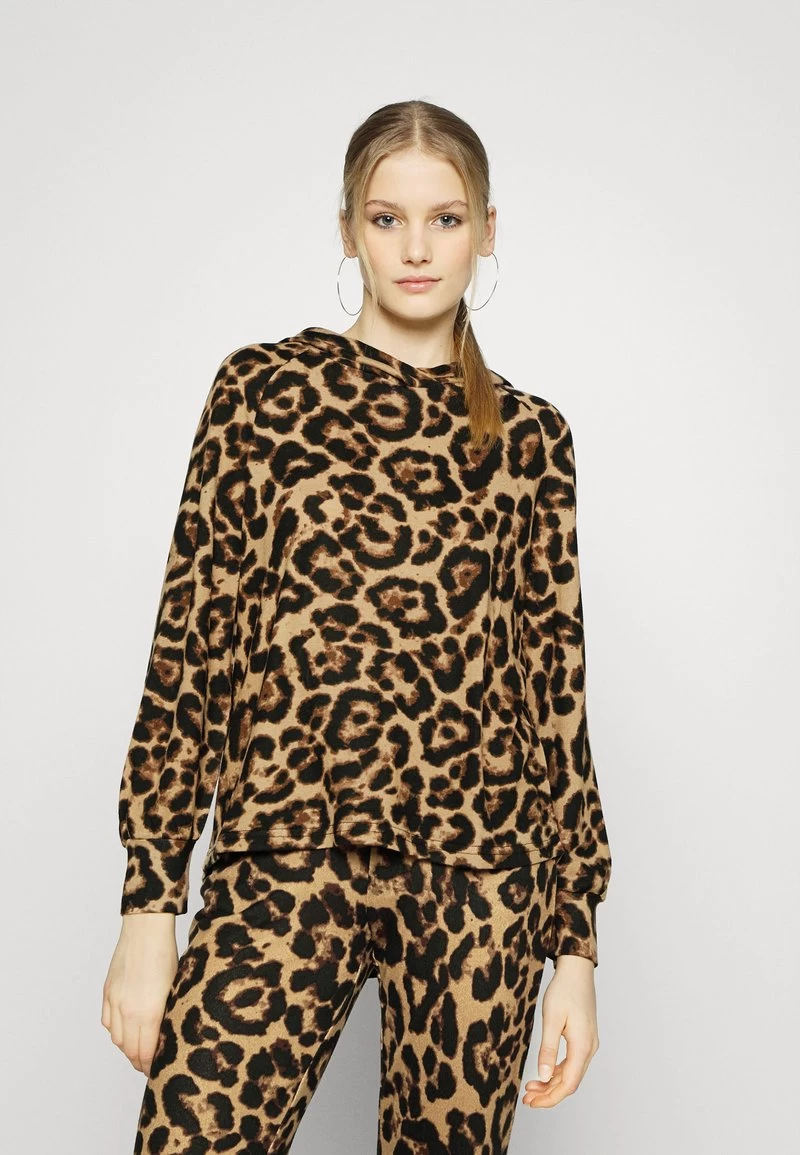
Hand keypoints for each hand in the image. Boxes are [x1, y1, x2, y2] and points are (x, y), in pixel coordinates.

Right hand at [101, 912, 177, 1076]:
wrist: (145, 930)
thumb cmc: (166, 955)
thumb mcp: (175, 988)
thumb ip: (167, 1015)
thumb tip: (167, 1036)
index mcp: (149, 1013)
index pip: (146, 1053)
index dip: (150, 1067)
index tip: (157, 1072)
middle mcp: (128, 1011)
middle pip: (129, 1050)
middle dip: (139, 1062)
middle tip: (148, 1067)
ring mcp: (115, 1002)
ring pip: (116, 1038)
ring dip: (126, 1048)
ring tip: (137, 1051)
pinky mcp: (107, 992)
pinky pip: (108, 1022)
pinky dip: (115, 1031)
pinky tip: (124, 1030)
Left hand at [522, 954, 598, 1108]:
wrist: (577, 971)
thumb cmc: (564, 990)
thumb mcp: (551, 1019)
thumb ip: (547, 1049)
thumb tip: (543, 1076)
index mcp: (582, 1046)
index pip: (568, 1084)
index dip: (550, 1098)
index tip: (532, 1102)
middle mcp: (589, 1049)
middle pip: (570, 1082)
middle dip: (549, 1094)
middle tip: (527, 1099)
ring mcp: (588, 1044)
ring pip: (571, 1074)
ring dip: (552, 1083)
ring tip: (531, 1087)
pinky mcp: (584, 1038)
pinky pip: (572, 1062)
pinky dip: (557, 1071)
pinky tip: (544, 1072)